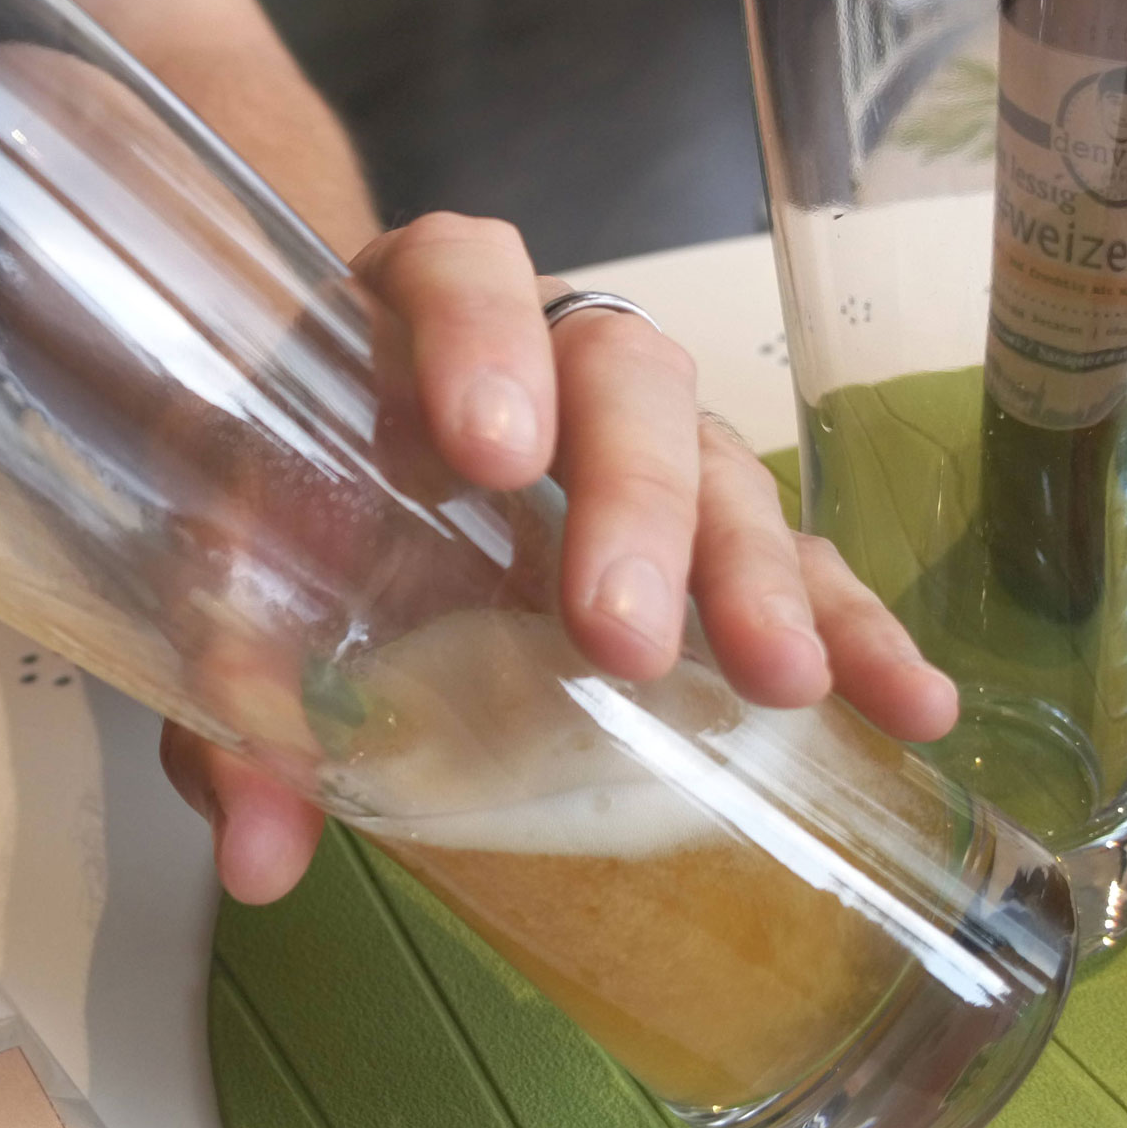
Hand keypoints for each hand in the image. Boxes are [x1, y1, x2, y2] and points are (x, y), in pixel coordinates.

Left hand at [161, 213, 960, 904]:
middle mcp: (541, 360)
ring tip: (776, 682)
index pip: (460, 271)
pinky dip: (850, 623)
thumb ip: (229, 698)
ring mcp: (635, 440)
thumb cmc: (271, 497)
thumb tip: (254, 856)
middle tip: (617, 632)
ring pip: (719, 461)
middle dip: (632, 501)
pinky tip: (901, 703)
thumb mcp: (225, 578)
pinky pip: (796, 556)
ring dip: (754, 572)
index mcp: (405, 318)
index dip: (479, 339)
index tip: (488, 451)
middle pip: (621, 375)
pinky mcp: (700, 528)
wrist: (320, 475)